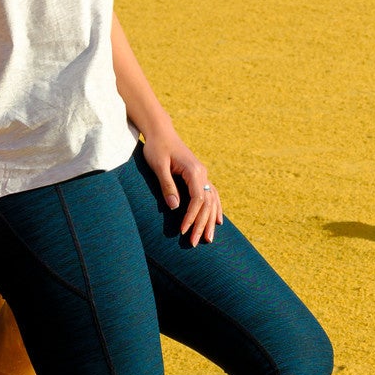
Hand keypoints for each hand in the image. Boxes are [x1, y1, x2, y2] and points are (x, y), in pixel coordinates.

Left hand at [139, 132, 224, 246]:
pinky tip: (218, 220)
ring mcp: (202, 174)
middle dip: (202, 224)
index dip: (192, 216)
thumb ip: (167, 186)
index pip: (198, 199)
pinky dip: (215, 208)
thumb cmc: (156, 147)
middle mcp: (202, 173)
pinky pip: (211, 195)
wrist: (160, 132)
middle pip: (207, 203)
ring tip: (208, 239)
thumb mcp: (158, 166)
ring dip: (210, 220)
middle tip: (194, 243)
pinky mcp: (198, 176)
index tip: (182, 230)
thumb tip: (175, 208)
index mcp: (194, 170)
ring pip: (212, 200)